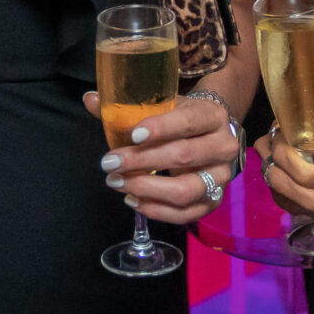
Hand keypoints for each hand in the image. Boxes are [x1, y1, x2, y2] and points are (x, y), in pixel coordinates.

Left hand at [82, 90, 243, 224]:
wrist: (210, 136)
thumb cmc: (180, 120)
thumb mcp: (162, 107)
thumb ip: (127, 107)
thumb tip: (89, 100)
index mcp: (212, 116)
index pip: (188, 121)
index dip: (161, 128)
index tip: (132, 135)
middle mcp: (224, 147)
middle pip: (183, 156)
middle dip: (141, 161)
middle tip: (110, 162)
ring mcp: (221, 178)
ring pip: (185, 190)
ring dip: (146, 188)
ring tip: (117, 182)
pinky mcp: (213, 202)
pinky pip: (185, 214)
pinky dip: (155, 210)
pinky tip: (132, 199)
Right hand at [257, 127, 313, 227]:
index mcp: (279, 136)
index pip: (283, 156)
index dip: (304, 173)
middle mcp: (269, 157)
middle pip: (279, 182)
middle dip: (309, 198)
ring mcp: (271, 176)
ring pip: (284, 199)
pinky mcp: (278, 192)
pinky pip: (290, 207)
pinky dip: (312, 213)